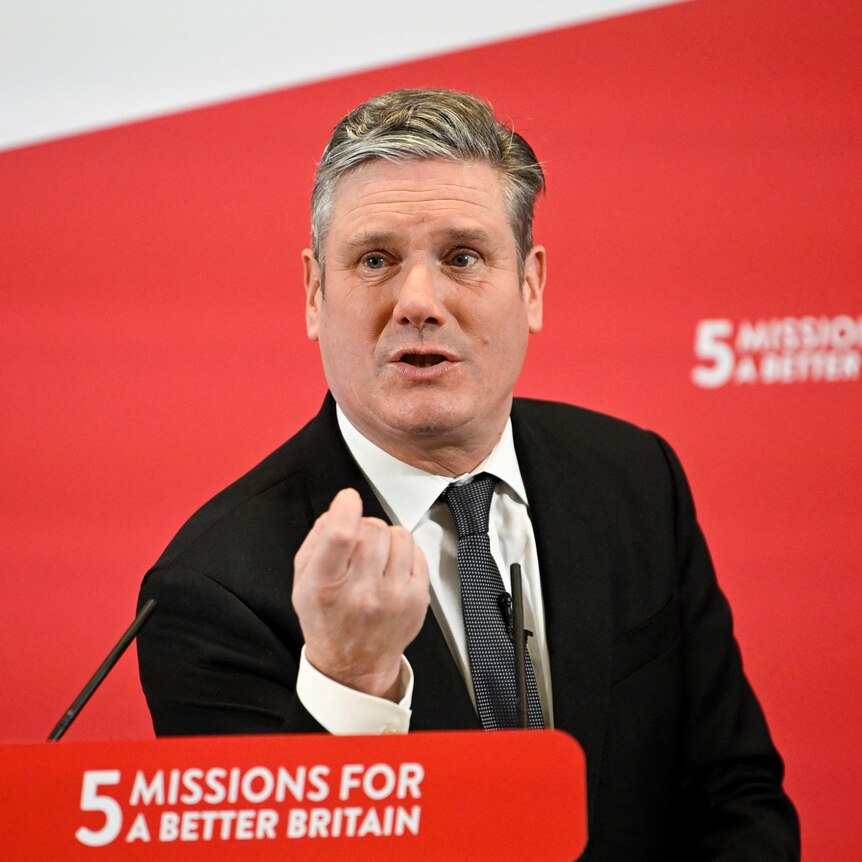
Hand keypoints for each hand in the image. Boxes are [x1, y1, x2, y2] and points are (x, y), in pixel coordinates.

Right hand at [292, 488, 429, 700]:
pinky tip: (391, 569)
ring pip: (398, 535)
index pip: (341, 535)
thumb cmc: (327, 621)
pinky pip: (416, 552)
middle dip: (364, 527)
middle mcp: (361, 593)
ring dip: (386, 538)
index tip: (347, 500)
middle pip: (372, 529)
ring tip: (376, 557)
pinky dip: (404, 553)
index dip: (346, 508)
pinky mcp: (417, 600)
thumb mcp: (303, 583)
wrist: (354, 664)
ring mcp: (394, 597)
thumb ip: (316, 541)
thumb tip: (340, 510)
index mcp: (326, 587)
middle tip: (358, 544)